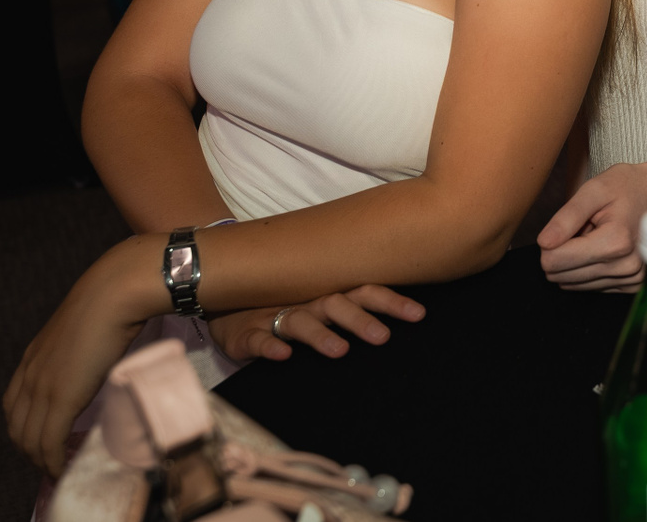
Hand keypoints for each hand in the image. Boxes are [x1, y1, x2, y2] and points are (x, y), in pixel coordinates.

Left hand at [4, 239, 156, 475]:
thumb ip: (79, 349)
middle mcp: (29, 376)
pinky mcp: (61, 398)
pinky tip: (63, 467)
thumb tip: (96, 357)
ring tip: (59, 468)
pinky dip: (53, 460)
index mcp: (32, 359)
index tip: (42, 440)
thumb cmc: (107, 303)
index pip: (14, 406)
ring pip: (30, 439)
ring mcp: (43, 387)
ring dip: (41, 460)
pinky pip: (49, 441)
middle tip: (51, 461)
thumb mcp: (82, 330)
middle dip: (30, 451)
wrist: (113, 294)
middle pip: (17, 427)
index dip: (24, 428)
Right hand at [210, 285, 424, 362]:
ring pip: (301, 322)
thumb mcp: (320, 307)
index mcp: (330, 296)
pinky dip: (269, 347)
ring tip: (339, 350)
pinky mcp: (246, 335)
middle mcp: (308, 302)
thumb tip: (399, 323)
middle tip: (383, 337)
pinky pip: (258, 340)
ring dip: (321, 335)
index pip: (365, 292)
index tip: (419, 314)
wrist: (227, 301)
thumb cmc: (285, 307)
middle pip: (338, 304)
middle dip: (361, 320)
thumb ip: (353, 313)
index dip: (392, 301)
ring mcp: (275, 316)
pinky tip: (282, 354)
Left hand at [537, 152, 646, 292]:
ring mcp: (631, 279)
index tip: (569, 225)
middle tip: (585, 229)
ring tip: (598, 236)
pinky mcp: (632, 286)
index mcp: (615, 241)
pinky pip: (591, 287)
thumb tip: (544, 244)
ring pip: (573, 284)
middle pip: (561, 276)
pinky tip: (606, 248)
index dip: (551, 242)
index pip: (554, 261)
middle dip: (565, 252)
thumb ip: (566, 217)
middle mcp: (626, 266)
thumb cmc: (629, 187)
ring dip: (579, 260)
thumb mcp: (594, 189)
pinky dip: (592, 268)